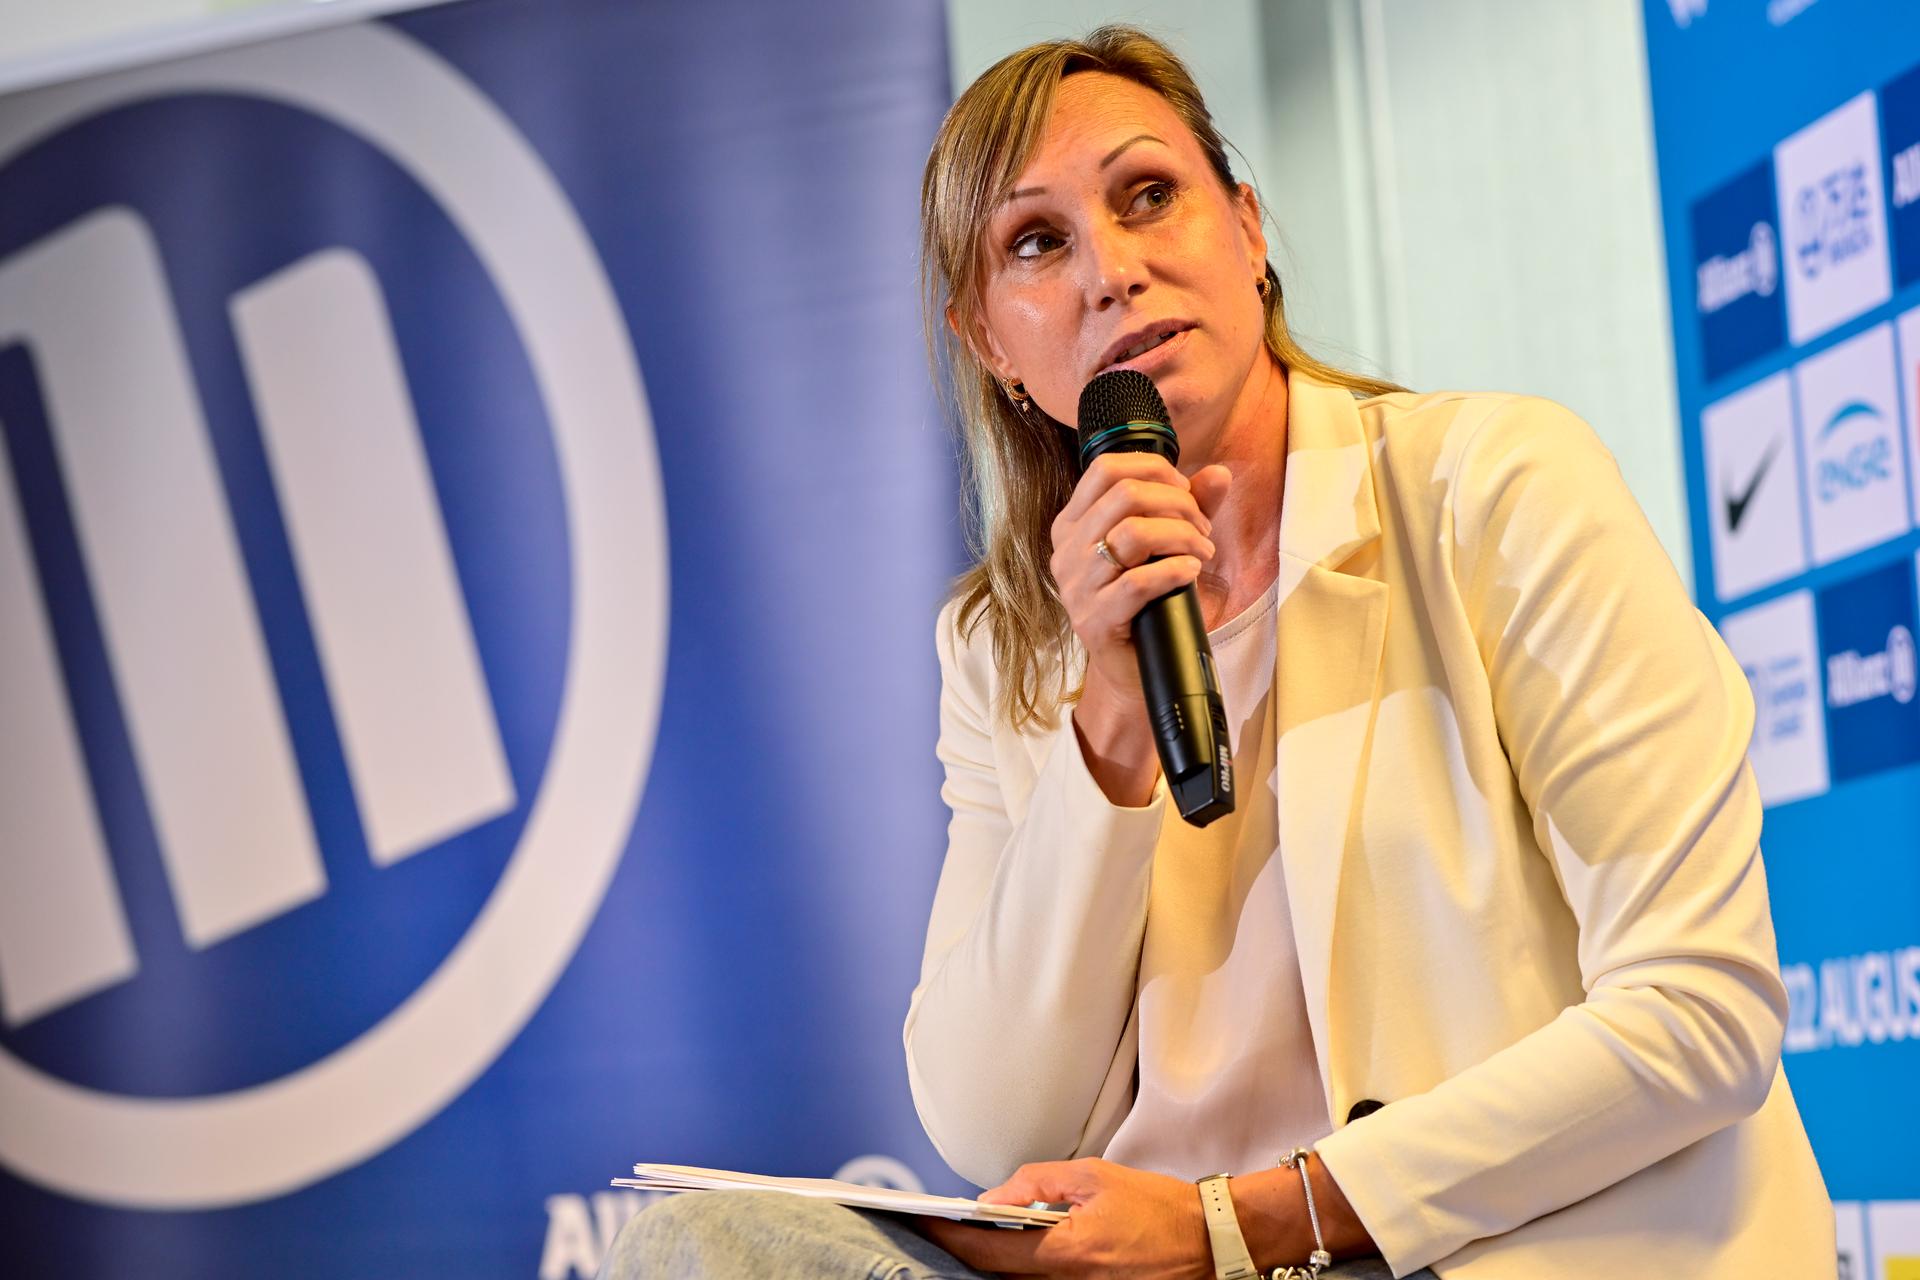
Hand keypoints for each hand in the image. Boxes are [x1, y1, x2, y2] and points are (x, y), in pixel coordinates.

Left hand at [918, 1158, 1211, 1279]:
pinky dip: (1020, 1270)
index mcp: (1066, 1252)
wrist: (1210, 1243)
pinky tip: (1013, 1248)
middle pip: (994, 1274)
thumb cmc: (1158, 1207)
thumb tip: (990, 1199)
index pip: (985, 1250)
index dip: (946, 1235)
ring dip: (992, 1260)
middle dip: (964, 1248)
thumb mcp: (1094, 1176)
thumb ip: (1036, 1182)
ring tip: (970, 1233)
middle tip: (939, 1222)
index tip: (918, 1219)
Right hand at [1049, 455, 1232, 705]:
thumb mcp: (1165, 546)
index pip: (1104, 469)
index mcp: (1073, 524)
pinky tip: (1191, 571)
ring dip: (1182, 535)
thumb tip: (1219, 474)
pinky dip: (1175, 570)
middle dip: (1178, 504)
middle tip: (1202, 528)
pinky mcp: (1094, 619)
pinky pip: (1138, 582)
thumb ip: (1189, 507)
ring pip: (1133, 533)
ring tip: (1203, 551)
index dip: (1153, 469)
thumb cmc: (1146, 603)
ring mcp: (1077, 586)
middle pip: (1125, 494)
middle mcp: (1067, 550)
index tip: (1185, 491)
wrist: (1131, 669)